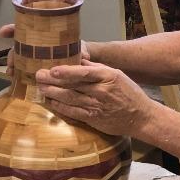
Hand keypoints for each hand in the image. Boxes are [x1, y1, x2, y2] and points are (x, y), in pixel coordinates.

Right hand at [0, 24, 90, 76]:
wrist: (80, 59)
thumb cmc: (77, 49)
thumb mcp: (80, 47)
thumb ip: (81, 51)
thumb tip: (85, 56)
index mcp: (45, 34)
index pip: (26, 27)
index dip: (13, 29)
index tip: (3, 32)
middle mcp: (37, 43)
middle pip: (19, 45)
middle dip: (11, 53)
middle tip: (10, 63)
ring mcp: (35, 55)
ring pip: (18, 57)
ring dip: (12, 64)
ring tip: (11, 73)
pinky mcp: (36, 66)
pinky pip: (24, 68)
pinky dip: (18, 73)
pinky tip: (16, 80)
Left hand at [35, 60, 154, 136]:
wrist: (141, 116)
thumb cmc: (129, 92)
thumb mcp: (117, 74)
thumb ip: (97, 68)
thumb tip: (78, 60)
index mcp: (108, 77)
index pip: (84, 73)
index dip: (67, 72)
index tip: (52, 69)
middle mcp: (101, 91)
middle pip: (73, 85)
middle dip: (53, 81)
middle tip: (39, 76)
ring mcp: (96, 106)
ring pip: (70, 99)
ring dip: (53, 94)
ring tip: (41, 88)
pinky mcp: (93, 119)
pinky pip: (74, 112)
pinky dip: (61, 107)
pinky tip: (52, 102)